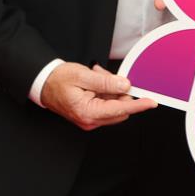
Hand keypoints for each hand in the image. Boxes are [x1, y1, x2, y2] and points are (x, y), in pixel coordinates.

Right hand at [40, 62, 156, 129]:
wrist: (43, 83)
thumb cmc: (58, 80)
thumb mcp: (82, 76)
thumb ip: (105, 82)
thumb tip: (125, 86)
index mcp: (87, 112)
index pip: (120, 110)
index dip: (138, 105)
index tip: (151, 102)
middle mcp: (90, 120)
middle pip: (119, 108)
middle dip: (118, 90)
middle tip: (103, 75)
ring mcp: (90, 119)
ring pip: (114, 105)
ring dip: (110, 90)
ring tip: (95, 76)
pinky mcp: (90, 115)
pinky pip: (106, 104)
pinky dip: (105, 92)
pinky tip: (94, 82)